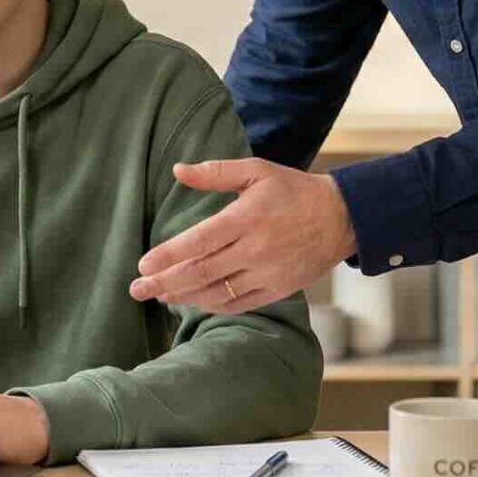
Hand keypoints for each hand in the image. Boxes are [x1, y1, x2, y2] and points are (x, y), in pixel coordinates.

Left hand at [129, 158, 358, 312]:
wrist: (341, 218)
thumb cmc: (293, 190)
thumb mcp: (256, 171)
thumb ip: (215, 173)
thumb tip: (177, 171)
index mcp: (247, 218)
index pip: (199, 241)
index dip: (168, 255)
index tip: (142, 264)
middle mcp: (255, 249)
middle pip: (200, 272)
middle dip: (164, 283)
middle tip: (136, 289)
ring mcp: (267, 272)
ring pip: (216, 292)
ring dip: (183, 297)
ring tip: (159, 296)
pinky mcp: (278, 289)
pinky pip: (238, 303)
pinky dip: (212, 305)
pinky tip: (192, 301)